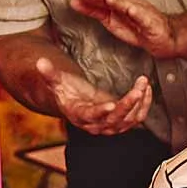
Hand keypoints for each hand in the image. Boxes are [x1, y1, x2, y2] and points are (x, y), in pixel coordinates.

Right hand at [36, 57, 150, 135]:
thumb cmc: (68, 91)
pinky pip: (137, 117)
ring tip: (143, 85)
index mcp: (80, 115)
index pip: (90, 117)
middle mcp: (96, 124)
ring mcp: (110, 125)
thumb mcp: (58, 81)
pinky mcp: (122, 121)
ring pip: (129, 120)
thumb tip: (40, 62)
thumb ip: (49, 73)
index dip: (100, 112)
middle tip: (138, 89)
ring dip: (139, 103)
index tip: (110, 105)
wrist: (77, 103)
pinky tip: (146, 89)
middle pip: (114, 120)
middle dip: (128, 105)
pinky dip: (144, 105)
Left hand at [71, 0, 180, 59]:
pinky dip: (137, 12)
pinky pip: (144, 17)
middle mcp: (129, 5)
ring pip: (128, 4)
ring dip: (118, 0)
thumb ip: (95, 11)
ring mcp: (141, 12)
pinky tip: (131, 10)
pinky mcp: (151, 22)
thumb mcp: (111, 21)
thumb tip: (76, 2)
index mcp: (118, 4)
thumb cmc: (138, 27)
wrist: (164, 37)